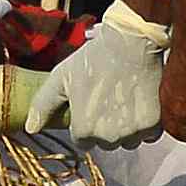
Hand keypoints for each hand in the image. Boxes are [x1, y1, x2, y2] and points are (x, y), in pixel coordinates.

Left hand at [41, 11, 169, 144]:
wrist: (131, 42)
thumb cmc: (94, 58)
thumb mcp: (62, 77)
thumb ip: (43, 105)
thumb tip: (30, 129)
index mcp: (84, 129)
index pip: (82, 140)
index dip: (85, 122)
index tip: (91, 104)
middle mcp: (109, 137)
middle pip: (106, 142)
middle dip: (106, 126)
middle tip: (109, 99)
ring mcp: (133, 132)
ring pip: (128, 141)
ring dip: (127, 128)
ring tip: (126, 100)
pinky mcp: (154, 124)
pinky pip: (149, 135)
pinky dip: (147, 124)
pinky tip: (142, 102)